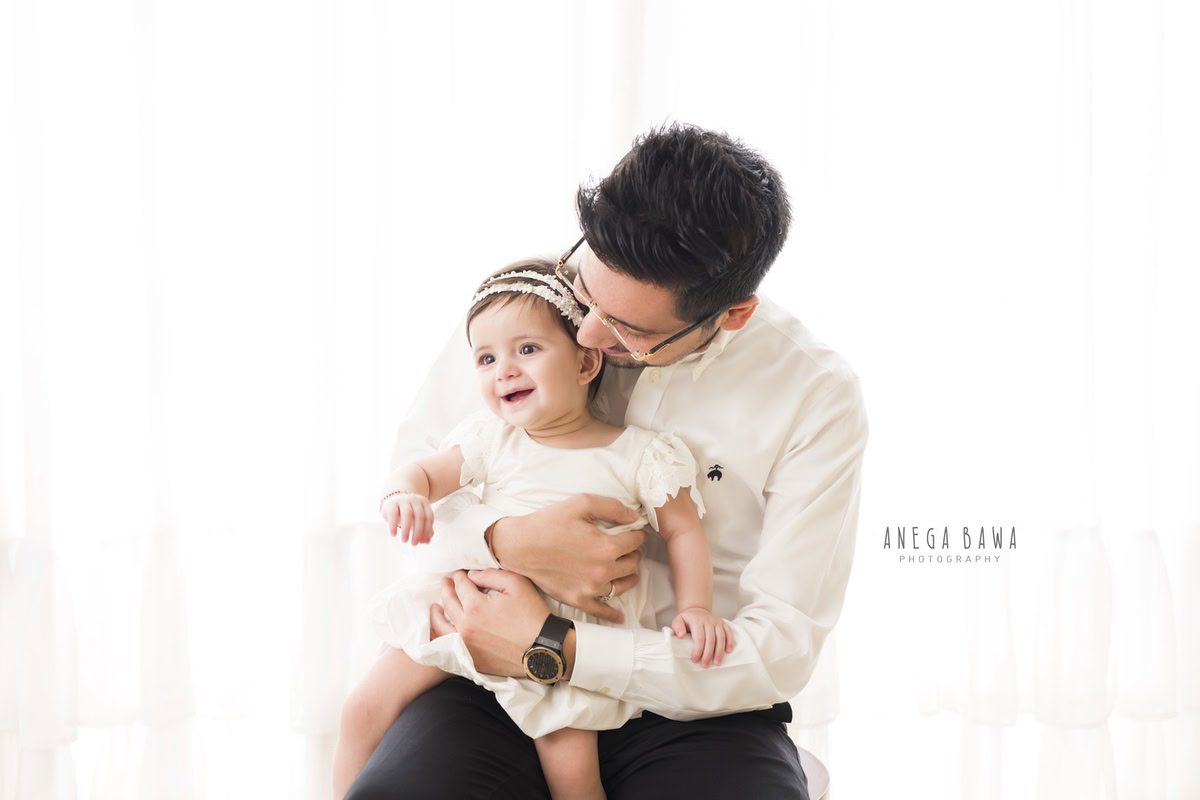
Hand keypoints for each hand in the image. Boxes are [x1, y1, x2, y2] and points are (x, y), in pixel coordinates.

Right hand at [380, 493, 434, 544]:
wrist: (393, 500)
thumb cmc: (407, 512)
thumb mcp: (417, 519)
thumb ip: (424, 528)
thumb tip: (427, 540)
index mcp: (424, 503)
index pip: (429, 517)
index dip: (427, 530)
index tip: (423, 542)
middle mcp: (415, 500)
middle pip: (420, 516)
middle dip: (418, 532)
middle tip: (414, 544)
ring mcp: (403, 500)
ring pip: (407, 514)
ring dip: (406, 529)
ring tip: (404, 541)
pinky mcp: (391, 503)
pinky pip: (393, 514)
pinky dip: (393, 525)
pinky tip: (394, 534)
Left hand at [428, 569, 550, 677]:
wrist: (542, 650)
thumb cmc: (532, 615)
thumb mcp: (516, 584)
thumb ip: (490, 575)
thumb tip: (471, 575)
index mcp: (475, 606)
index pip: (460, 585)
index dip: (459, 576)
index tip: (460, 573)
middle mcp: (465, 626)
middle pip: (448, 602)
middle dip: (446, 589)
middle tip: (446, 582)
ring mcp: (465, 645)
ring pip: (441, 627)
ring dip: (436, 613)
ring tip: (435, 607)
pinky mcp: (470, 660)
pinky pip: (447, 647)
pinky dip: (440, 636)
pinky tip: (441, 631)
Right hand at [489, 494, 644, 623]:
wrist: (519, 545)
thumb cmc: (548, 522)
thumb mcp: (581, 503)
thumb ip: (613, 507)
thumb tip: (634, 517)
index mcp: (606, 547)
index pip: (635, 541)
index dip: (638, 534)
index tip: (635, 531)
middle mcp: (602, 570)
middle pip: (632, 563)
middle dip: (633, 553)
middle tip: (628, 547)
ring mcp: (590, 588)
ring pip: (623, 585)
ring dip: (628, 576)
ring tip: (626, 569)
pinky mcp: (577, 599)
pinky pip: (601, 610)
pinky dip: (612, 614)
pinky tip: (620, 616)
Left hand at [670, 607, 735, 667]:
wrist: (697, 610)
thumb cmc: (687, 619)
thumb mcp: (678, 620)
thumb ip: (677, 627)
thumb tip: (681, 636)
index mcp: (697, 620)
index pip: (699, 637)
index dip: (698, 650)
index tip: (695, 660)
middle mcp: (708, 620)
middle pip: (710, 639)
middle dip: (708, 654)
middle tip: (705, 665)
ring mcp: (717, 621)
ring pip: (721, 637)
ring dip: (719, 651)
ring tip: (717, 662)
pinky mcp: (723, 623)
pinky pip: (728, 632)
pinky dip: (730, 641)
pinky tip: (728, 651)